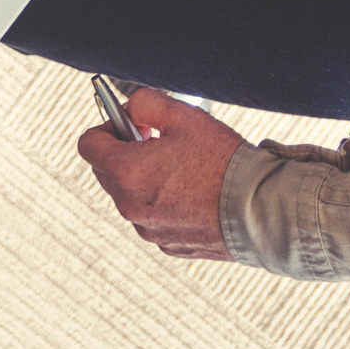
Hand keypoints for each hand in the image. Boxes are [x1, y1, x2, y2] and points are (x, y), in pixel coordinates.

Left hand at [76, 88, 244, 260]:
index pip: (88, 145)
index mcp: (127, 173)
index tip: (127, 125)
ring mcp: (149, 230)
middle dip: (125, 153)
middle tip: (157, 142)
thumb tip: (127, 110)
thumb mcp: (183, 116)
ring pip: (131, 197)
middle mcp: (130, 206)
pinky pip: (153, 218)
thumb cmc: (224, 163)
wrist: (261, 211)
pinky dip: (163, 204)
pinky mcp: (168, 245)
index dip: (105, 128)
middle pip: (107, 172)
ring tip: (182, 169)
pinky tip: (193, 194)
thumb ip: (144, 103)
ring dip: (145, 180)